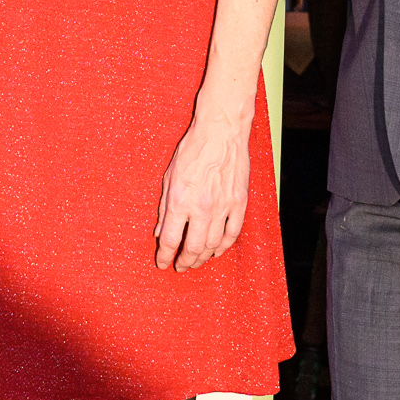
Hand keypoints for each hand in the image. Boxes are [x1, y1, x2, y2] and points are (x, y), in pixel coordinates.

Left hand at [155, 103, 252, 271]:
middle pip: (193, 248)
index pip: (170, 240)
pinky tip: (216, 251)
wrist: (221, 133)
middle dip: (185, 262)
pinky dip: (223, 247)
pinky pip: (232, 234)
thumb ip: (165, 208)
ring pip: (213, 245)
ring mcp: (223, 207)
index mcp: (180, 202)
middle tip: (180, 266)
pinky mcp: (238, 203)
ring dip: (202, 257)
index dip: (164, 256)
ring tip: (195, 261)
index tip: (162, 263)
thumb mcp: (169, 178)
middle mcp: (201, 208)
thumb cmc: (192, 151)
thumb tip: (160, 232)